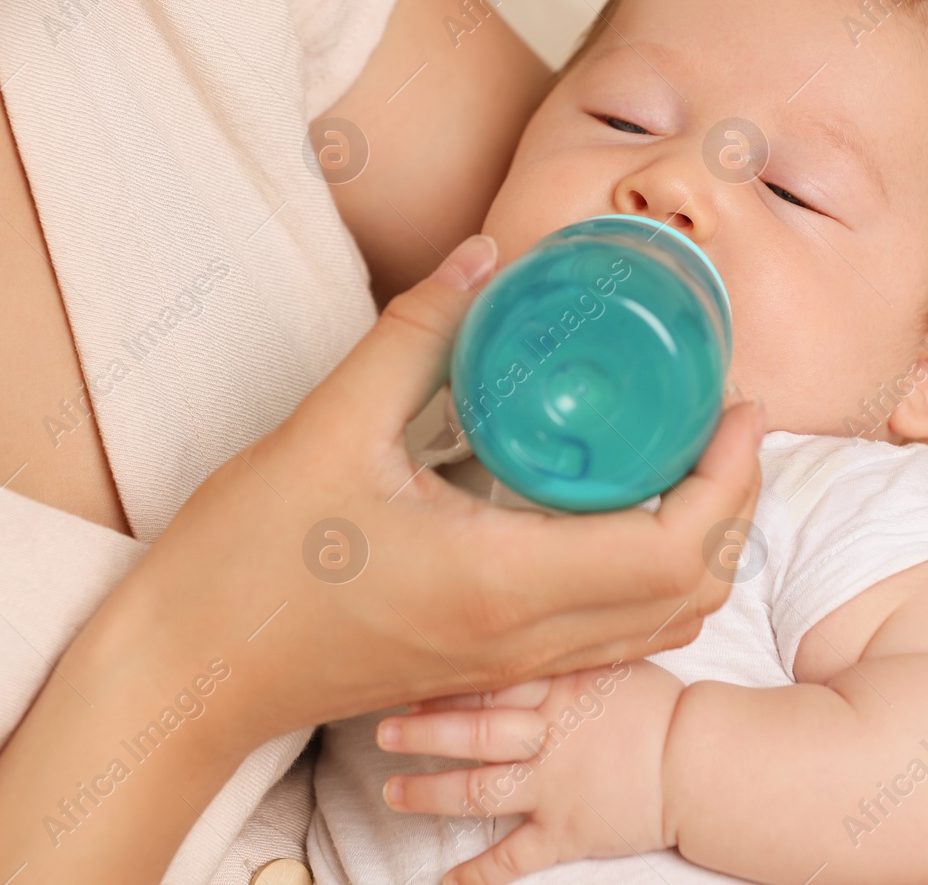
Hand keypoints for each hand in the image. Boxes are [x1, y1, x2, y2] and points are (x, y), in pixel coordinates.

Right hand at [0, 234, 762, 884]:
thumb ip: (413, 334)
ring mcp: (509, 664)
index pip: (672, 549)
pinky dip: (647, 584)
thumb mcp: (326, 428)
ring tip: (685, 465)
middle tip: (724, 427)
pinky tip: (611, 516)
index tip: (736, 408)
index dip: (728, 480)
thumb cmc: (246, 561)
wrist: (191, 670)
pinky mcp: (487, 667)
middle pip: (689, 594)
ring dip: (699, 551)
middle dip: (733, 510)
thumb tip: (482, 257)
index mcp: (500, 581)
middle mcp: (524, 638)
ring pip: (656, 628)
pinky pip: (608, 640)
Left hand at [377, 661, 686, 884]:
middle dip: (420, 733)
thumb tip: (527, 614)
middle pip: (470, 734)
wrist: (702, 763)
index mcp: (556, 688)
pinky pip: (514, 859)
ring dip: (429, 794)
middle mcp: (545, 737)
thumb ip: (565, 645)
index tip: (407, 677)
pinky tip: (445, 881)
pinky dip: (478, 873)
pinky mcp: (566, 833)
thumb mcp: (612, 657)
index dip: (442, 683)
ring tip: (393, 792)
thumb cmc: (658, 706)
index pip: (486, 682)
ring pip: (477, 792)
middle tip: (382, 730)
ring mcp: (553, 788)